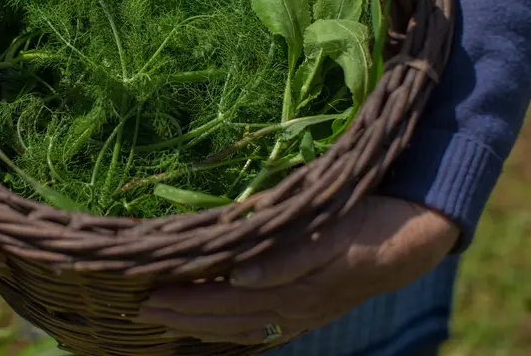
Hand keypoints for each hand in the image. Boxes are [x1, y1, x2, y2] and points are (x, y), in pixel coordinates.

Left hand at [135, 195, 458, 344]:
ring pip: (238, 327)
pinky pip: (259, 327)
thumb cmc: (367, 224)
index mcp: (294, 290)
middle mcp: (293, 308)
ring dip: (198, 325)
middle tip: (139, 309)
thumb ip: (285, 259)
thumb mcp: (329, 235)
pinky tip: (209, 328)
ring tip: (161, 319)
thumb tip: (239, 277)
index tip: (147, 292)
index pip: (226, 300)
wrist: (414, 236)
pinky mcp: (307, 309)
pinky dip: (228, 330)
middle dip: (181, 315)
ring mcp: (300, 313)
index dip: (186, 298)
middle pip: (226, 318)